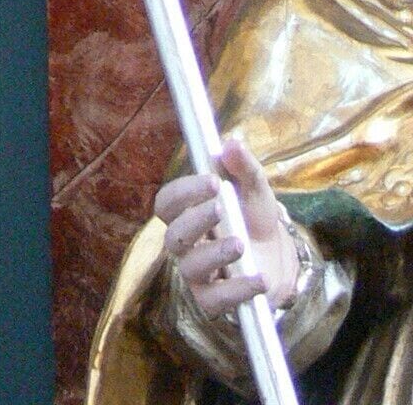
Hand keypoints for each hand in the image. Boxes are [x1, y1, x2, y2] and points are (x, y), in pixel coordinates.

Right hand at [154, 137, 300, 318]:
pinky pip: (216, 300)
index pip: (167, 203)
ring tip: (241, 243)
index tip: (211, 180)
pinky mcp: (215, 301)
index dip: (183, 192)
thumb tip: (232, 143)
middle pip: (174, 235)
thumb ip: (243, 167)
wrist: (277, 255)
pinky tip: (258, 278)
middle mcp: (185, 244)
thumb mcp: (254, 187)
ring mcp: (198, 274)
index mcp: (186, 213)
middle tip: (221, 206)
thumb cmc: (254, 215)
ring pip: (191, 267)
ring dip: (215, 253)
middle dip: (196, 220)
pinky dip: (237, 290)